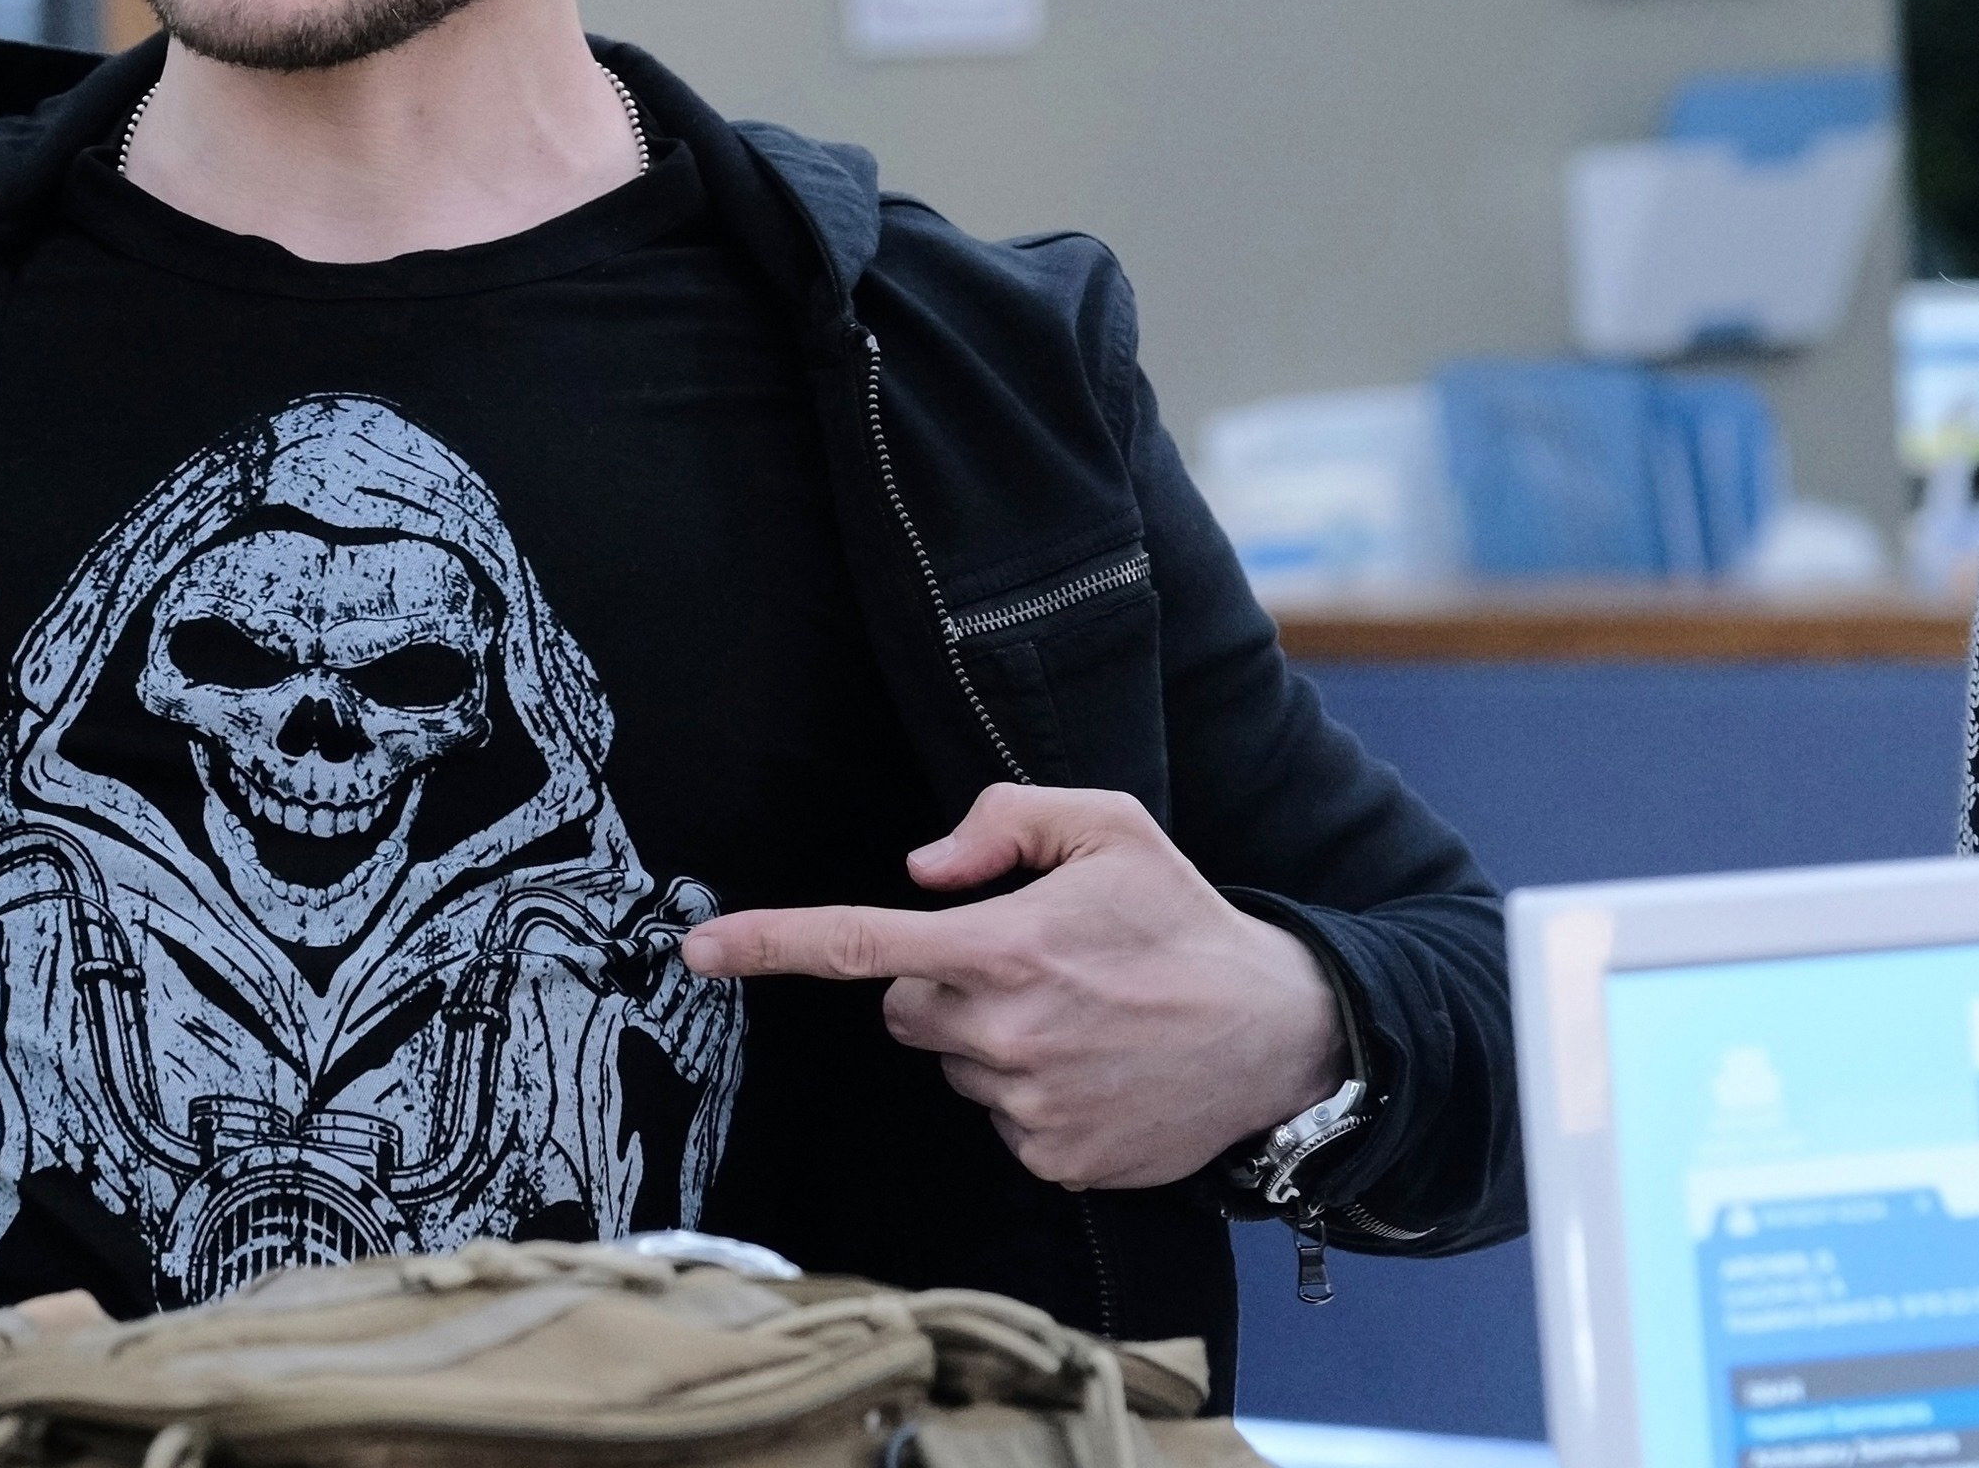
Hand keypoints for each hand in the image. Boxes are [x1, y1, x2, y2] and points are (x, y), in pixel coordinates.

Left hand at [682, 784, 1342, 1189]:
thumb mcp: (1109, 827)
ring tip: (1081, 1016)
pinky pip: (1000, 1120)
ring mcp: (1026, 1105)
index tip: (700, 947)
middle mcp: (1004, 1032)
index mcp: (1005, 946)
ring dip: (992, 1040)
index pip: (860, 944)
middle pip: (905, 1009)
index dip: (770, 941)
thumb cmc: (1184, 921)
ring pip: (953, 1066)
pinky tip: (1095, 1066)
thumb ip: (1003, 821)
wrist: (1278, 1033)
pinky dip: (1031, 1093)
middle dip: (942, 985)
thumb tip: (921, 867)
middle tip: (1031, 965)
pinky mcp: (1052, 1158)